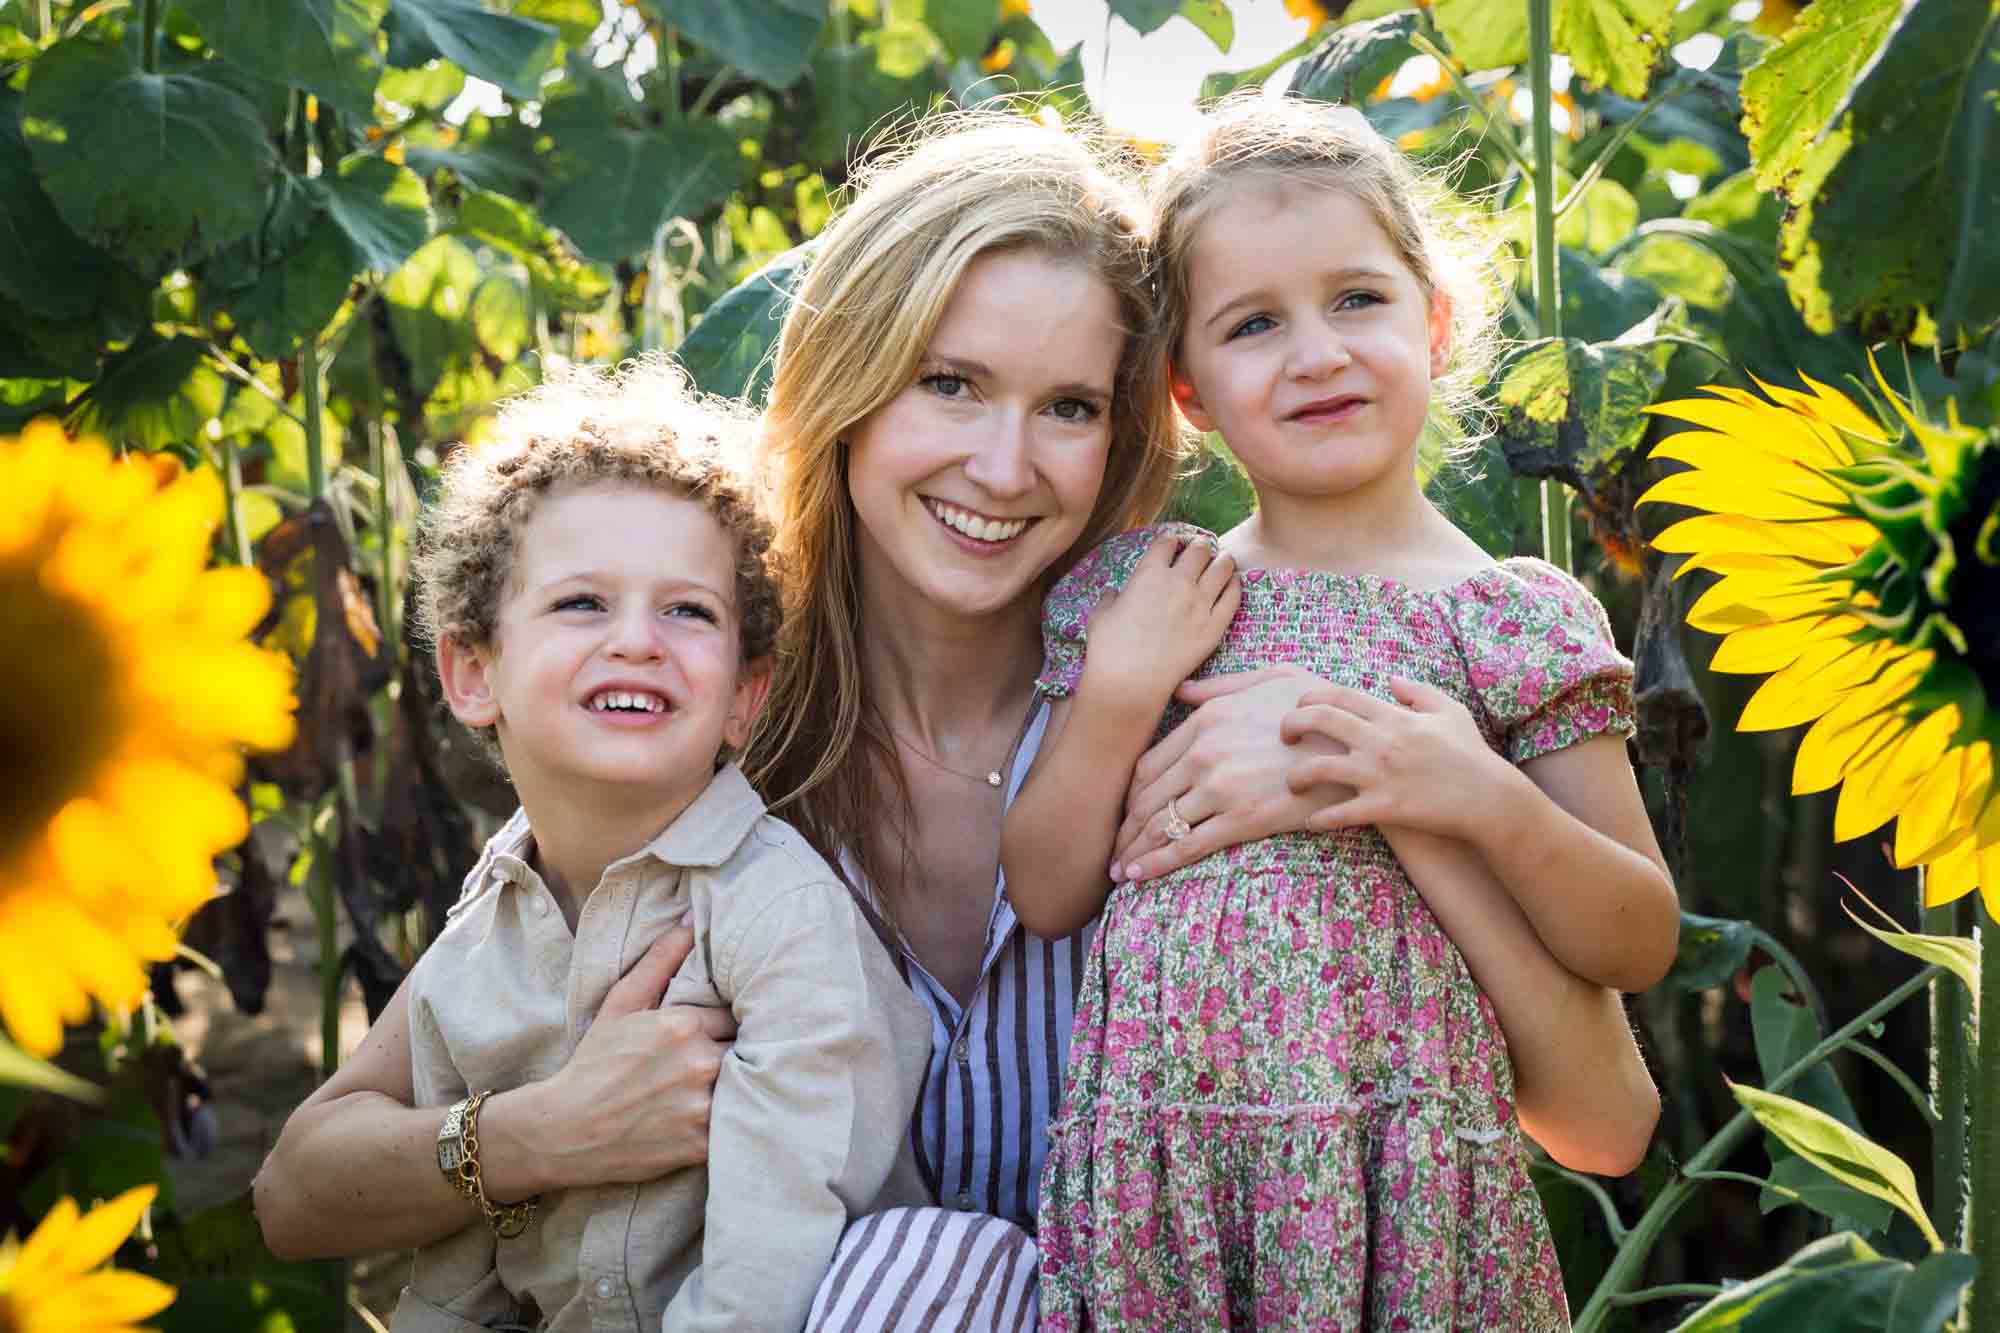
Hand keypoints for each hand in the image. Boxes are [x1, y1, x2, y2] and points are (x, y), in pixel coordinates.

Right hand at [512, 925, 736, 1191]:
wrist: (565, 1129)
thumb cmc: (594, 1063)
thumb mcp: (621, 1004)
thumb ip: (660, 960)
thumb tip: (691, 921)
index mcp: (684, 1025)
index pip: (735, 1016)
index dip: (728, 1026)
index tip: (719, 1034)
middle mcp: (699, 1062)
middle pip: (746, 1050)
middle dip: (737, 1053)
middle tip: (723, 1061)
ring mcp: (701, 1106)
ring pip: (746, 1087)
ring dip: (739, 1088)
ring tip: (722, 1089)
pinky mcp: (701, 1143)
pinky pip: (736, 1126)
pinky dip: (730, 1123)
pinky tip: (712, 1118)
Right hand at [1080, 533, 1237, 711]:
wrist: (1130, 682)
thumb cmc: (1109, 649)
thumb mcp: (1099, 615)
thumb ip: (1109, 598)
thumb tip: (1113, 593)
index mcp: (1149, 574)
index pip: (1167, 541)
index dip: (1171, 540)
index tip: (1172, 545)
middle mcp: (1178, 582)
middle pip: (1200, 548)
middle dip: (1200, 546)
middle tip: (1200, 551)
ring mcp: (1200, 604)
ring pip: (1223, 567)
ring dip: (1223, 560)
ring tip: (1223, 562)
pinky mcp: (1214, 627)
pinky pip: (1233, 598)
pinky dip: (1234, 586)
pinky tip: (1233, 584)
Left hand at [1109, 665, 1353, 881]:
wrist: (1364, 746)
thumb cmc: (1322, 709)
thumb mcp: (1273, 678)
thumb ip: (1221, 686)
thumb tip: (1181, 692)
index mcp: (1206, 720)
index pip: (1148, 764)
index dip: (1130, 794)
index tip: (1123, 813)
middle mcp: (1205, 752)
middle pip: (1146, 797)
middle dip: (1124, 828)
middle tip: (1110, 848)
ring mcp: (1222, 786)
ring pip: (1160, 824)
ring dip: (1133, 850)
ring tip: (1118, 868)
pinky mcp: (1243, 819)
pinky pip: (1187, 845)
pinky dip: (1156, 864)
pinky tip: (1138, 877)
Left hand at [1282, 676, 1510, 837]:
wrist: (1490, 798)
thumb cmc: (1470, 754)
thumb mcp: (1449, 711)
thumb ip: (1417, 692)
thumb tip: (1390, 681)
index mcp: (1392, 716)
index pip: (1338, 695)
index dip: (1308, 698)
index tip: (1298, 709)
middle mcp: (1380, 741)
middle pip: (1319, 720)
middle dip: (1291, 725)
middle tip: (1284, 737)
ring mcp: (1380, 775)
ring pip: (1319, 768)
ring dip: (1296, 776)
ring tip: (1292, 785)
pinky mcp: (1385, 807)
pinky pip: (1340, 813)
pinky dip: (1320, 820)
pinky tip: (1312, 823)